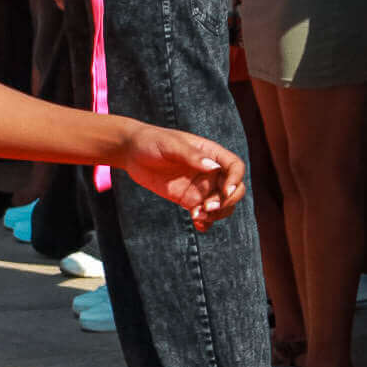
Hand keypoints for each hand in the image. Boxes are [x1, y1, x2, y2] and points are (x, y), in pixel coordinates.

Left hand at [117, 121, 246, 231]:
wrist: (131, 153)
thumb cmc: (152, 141)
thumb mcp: (170, 145)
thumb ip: (191, 156)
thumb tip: (213, 168)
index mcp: (211, 154)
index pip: (235, 167)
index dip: (235, 180)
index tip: (225, 191)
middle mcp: (210, 172)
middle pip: (234, 190)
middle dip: (227, 201)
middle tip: (208, 207)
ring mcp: (200, 187)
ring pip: (222, 205)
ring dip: (216, 214)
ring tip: (196, 215)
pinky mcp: (188, 200)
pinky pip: (204, 214)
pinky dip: (206, 223)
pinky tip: (197, 224)